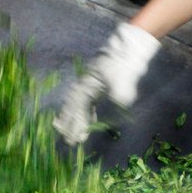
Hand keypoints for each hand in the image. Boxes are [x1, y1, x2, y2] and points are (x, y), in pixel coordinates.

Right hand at [54, 22, 160, 144]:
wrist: (125, 51)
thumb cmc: (122, 65)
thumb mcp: (123, 77)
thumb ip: (120, 91)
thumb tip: (119, 102)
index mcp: (88, 85)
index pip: (78, 109)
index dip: (75, 125)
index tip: (73, 139)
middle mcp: (84, 87)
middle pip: (72, 109)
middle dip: (68, 125)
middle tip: (66, 141)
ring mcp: (88, 87)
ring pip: (76, 106)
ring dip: (72, 120)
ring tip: (69, 134)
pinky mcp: (95, 87)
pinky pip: (85, 103)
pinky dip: (84, 114)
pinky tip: (88, 123)